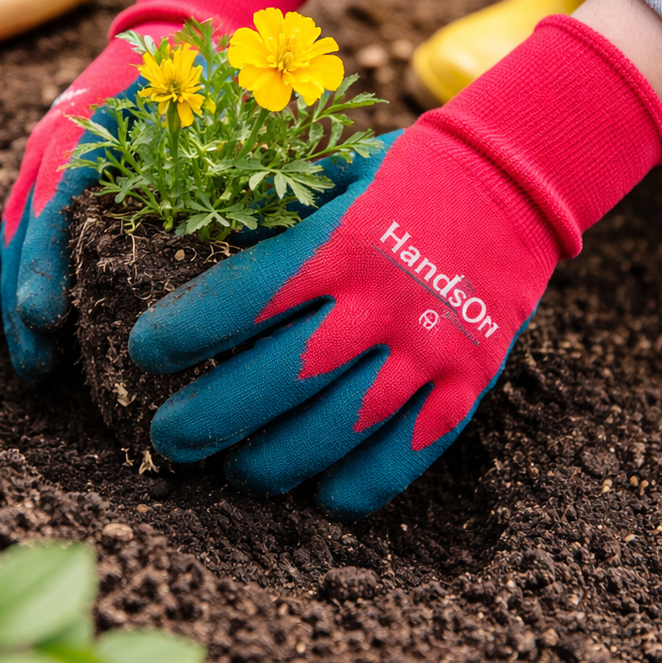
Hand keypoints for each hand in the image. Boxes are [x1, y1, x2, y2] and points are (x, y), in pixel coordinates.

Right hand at [0, 0, 313, 377]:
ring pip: (23, 226)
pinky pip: (38, 225)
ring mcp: (57, 150)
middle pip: (26, 216)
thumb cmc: (216, 64)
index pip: (57, 191)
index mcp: (98, 112)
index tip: (48, 314)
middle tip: (38, 358)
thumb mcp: (236, 93)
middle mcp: (65, 130)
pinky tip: (50, 331)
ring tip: (37, 362)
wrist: (185, 20)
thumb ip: (262, 143)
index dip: (46, 257)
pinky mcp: (64, 170)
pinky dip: (37, 274)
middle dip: (24, 291)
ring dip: (23, 295)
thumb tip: (312, 209)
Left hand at [131, 16, 661, 516]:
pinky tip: (318, 493)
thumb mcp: (338, 169)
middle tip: (169, 439)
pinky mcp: (466, 382)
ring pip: (337, 429)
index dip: (183, 333)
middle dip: (210, 418)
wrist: (516, 183)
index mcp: (339, 243)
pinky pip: (408, 452)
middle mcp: (379, 302)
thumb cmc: (408, 173)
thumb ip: (275, 208)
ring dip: (274, 463)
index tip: (145, 350)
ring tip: (237, 472)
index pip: (242, 299)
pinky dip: (359, 484)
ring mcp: (427, 348)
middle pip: (278, 380)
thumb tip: (197, 231)